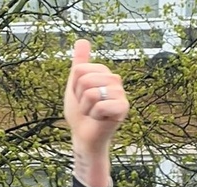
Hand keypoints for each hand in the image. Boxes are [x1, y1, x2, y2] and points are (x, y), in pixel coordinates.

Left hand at [64, 39, 128, 155]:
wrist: (84, 136)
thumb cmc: (80, 113)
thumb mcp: (74, 86)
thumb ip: (79, 64)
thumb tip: (82, 40)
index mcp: (104, 73)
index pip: (79, 70)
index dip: (74, 86)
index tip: (80, 97)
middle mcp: (115, 80)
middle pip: (84, 80)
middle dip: (79, 97)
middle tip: (86, 107)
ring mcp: (121, 93)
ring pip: (90, 93)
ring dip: (85, 108)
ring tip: (92, 113)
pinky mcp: (123, 108)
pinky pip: (99, 105)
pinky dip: (93, 115)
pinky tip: (99, 119)